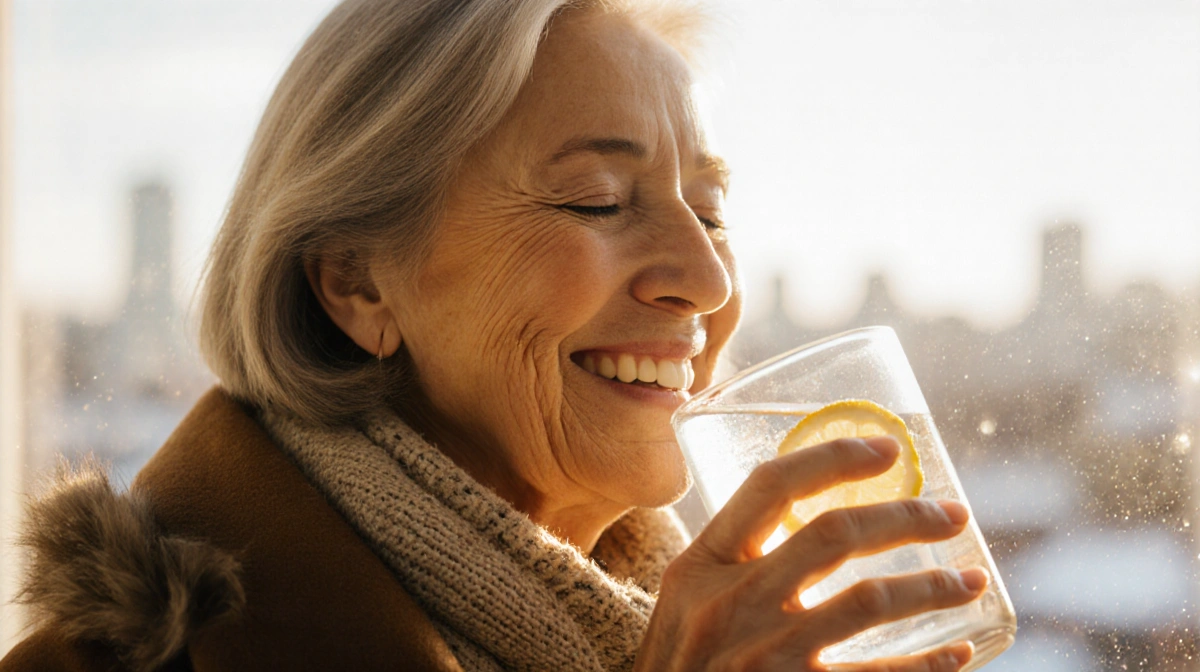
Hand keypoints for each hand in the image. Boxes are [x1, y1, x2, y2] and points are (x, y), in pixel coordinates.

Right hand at [636, 436, 986, 671]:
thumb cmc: (681, 663)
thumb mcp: (684, 600)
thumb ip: (735, 560)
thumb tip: (814, 513)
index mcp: (701, 565)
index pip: (769, 486)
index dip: (834, 457)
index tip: (888, 448)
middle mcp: (731, 603)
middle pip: (834, 534)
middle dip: (906, 518)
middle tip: (951, 516)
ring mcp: (763, 655)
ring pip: (869, 601)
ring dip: (933, 587)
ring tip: (970, 581)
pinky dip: (928, 664)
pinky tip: (958, 653)